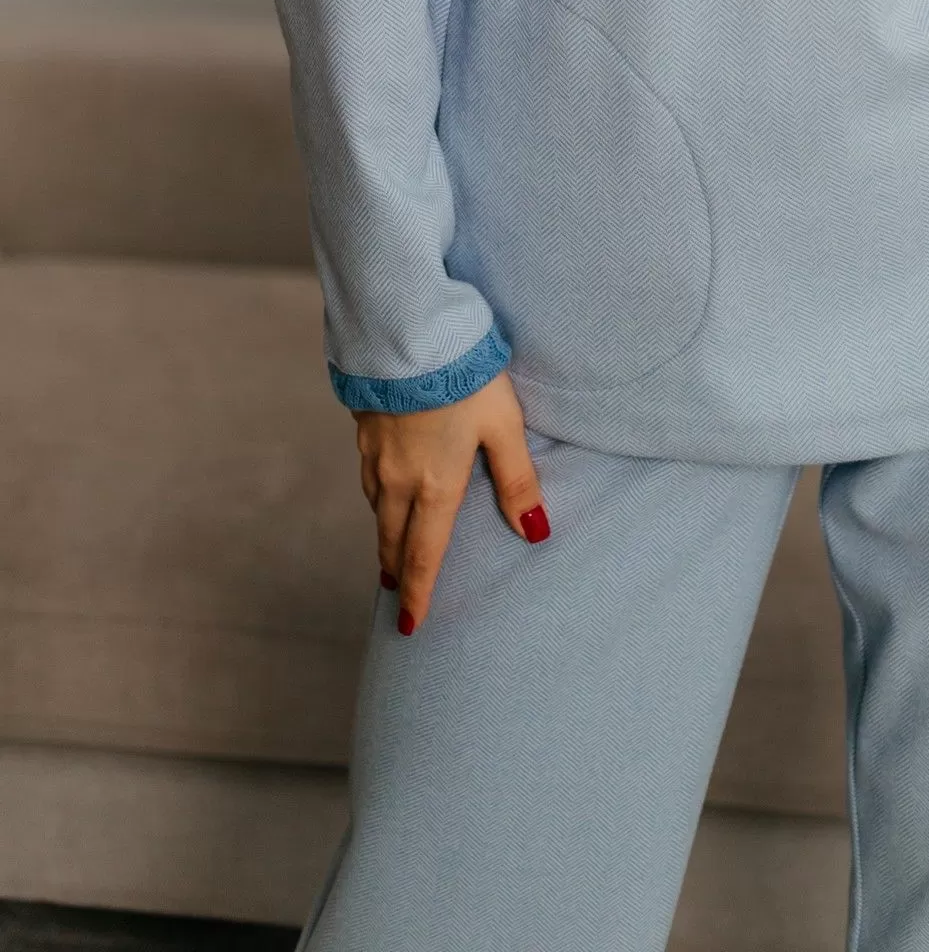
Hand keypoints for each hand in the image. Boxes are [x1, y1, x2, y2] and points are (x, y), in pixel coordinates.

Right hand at [353, 368, 548, 635]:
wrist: (407, 333)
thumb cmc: (464, 378)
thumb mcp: (504, 427)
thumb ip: (518, 480)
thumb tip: (535, 531)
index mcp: (436, 487)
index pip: (424, 555)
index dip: (418, 593)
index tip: (410, 624)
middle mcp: (398, 480)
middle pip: (392, 538)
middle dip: (395, 569)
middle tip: (394, 593)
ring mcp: (375, 454)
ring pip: (376, 508)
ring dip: (383, 534)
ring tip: (389, 548)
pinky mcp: (364, 428)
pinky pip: (367, 478)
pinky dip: (375, 497)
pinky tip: (381, 490)